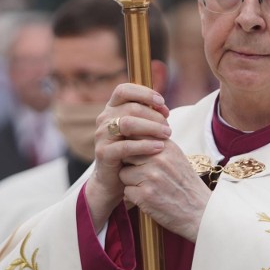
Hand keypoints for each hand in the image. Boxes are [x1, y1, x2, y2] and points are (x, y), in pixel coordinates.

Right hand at [85, 83, 171, 232]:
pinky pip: (125, 146)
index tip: (162, 102)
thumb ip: (147, 117)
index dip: (144, 93)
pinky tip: (159, 147)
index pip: (124, 90)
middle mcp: (104, 119)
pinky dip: (145, 145)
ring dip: (151, 127)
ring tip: (168, 135)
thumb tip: (163, 107)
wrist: (116, 179)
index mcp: (112, 109)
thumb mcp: (140, 130)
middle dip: (154, 115)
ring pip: (128, 123)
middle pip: (131, 107)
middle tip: (168, 127)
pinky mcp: (103, 153)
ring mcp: (102, 135)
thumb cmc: (132, 151)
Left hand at [119, 140, 210, 242]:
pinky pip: (126, 191)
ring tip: (148, 187)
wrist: (200, 211)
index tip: (134, 155)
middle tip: (143, 175)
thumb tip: (135, 135)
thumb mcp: (177, 157)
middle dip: (130, 165)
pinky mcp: (145, 195)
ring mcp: (151, 176)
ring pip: (123, 173)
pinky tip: (149, 199)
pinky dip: (134, 197)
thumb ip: (158, 145)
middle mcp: (158, 158)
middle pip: (126, 154)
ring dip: (131, 182)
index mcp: (166, 146)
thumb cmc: (186, 185)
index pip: (136, 136)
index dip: (132, 147)